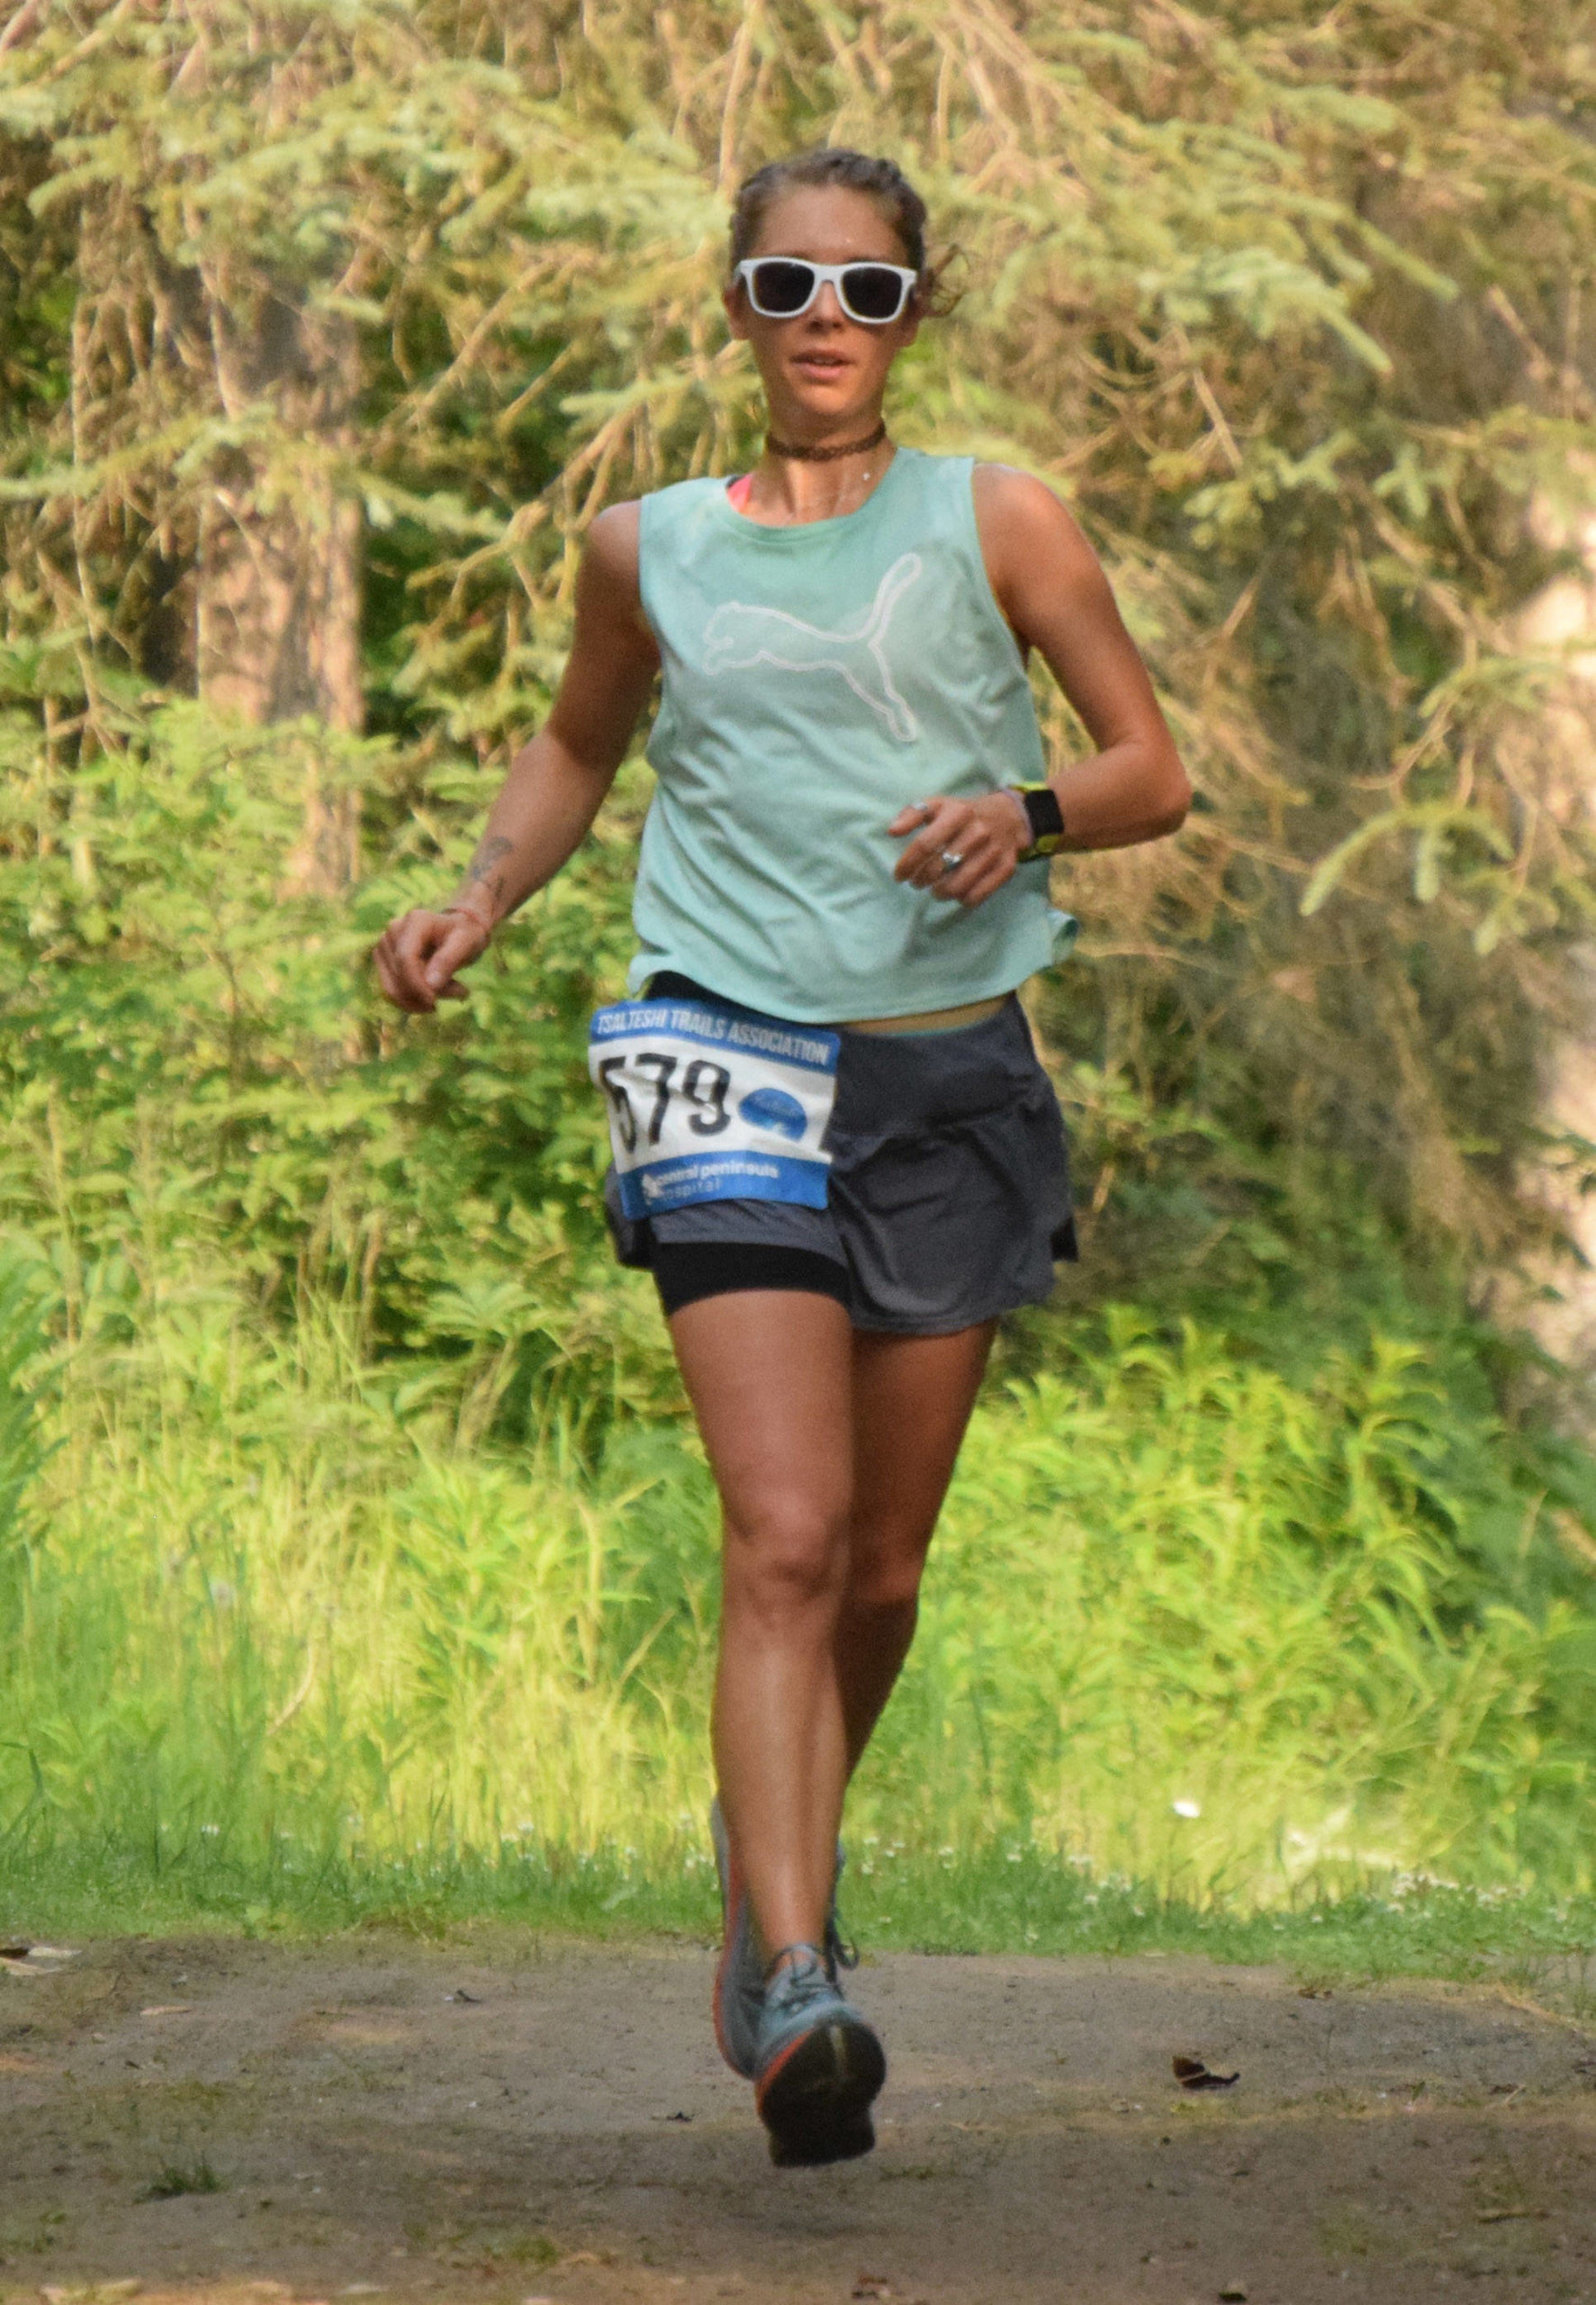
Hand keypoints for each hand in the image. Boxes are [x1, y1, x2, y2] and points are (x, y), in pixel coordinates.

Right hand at [372, 906, 491, 1013]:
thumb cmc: (464, 935)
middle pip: (399, 975)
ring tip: (451, 990)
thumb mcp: (466, 944)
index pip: (406, 958)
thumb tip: (430, 986)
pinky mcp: (383, 958)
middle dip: (425, 994)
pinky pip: (390, 990)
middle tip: (460, 992)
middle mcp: (394, 929)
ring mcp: (385, 944)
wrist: (457, 931)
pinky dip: (413, 1000)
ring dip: (420, 999)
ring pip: (392, 987)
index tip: (434, 1003)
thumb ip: (448, 961)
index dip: (417, 985)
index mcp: (415, 921)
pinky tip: (435, 994)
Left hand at [889, 790, 1029, 907]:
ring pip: (957, 886)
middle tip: (917, 882)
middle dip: (921, 880)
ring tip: (935, 889)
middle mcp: (978, 832)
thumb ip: (913, 814)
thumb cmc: (964, 814)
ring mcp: (993, 851)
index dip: (907, 864)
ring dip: (939, 893)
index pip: (925, 844)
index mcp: (958, 813)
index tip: (899, 875)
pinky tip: (957, 893)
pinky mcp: (1006, 868)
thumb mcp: (939, 805)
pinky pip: (977, 895)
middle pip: (939, 868)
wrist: (1009, 816)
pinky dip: (962, 899)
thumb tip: (892, 831)